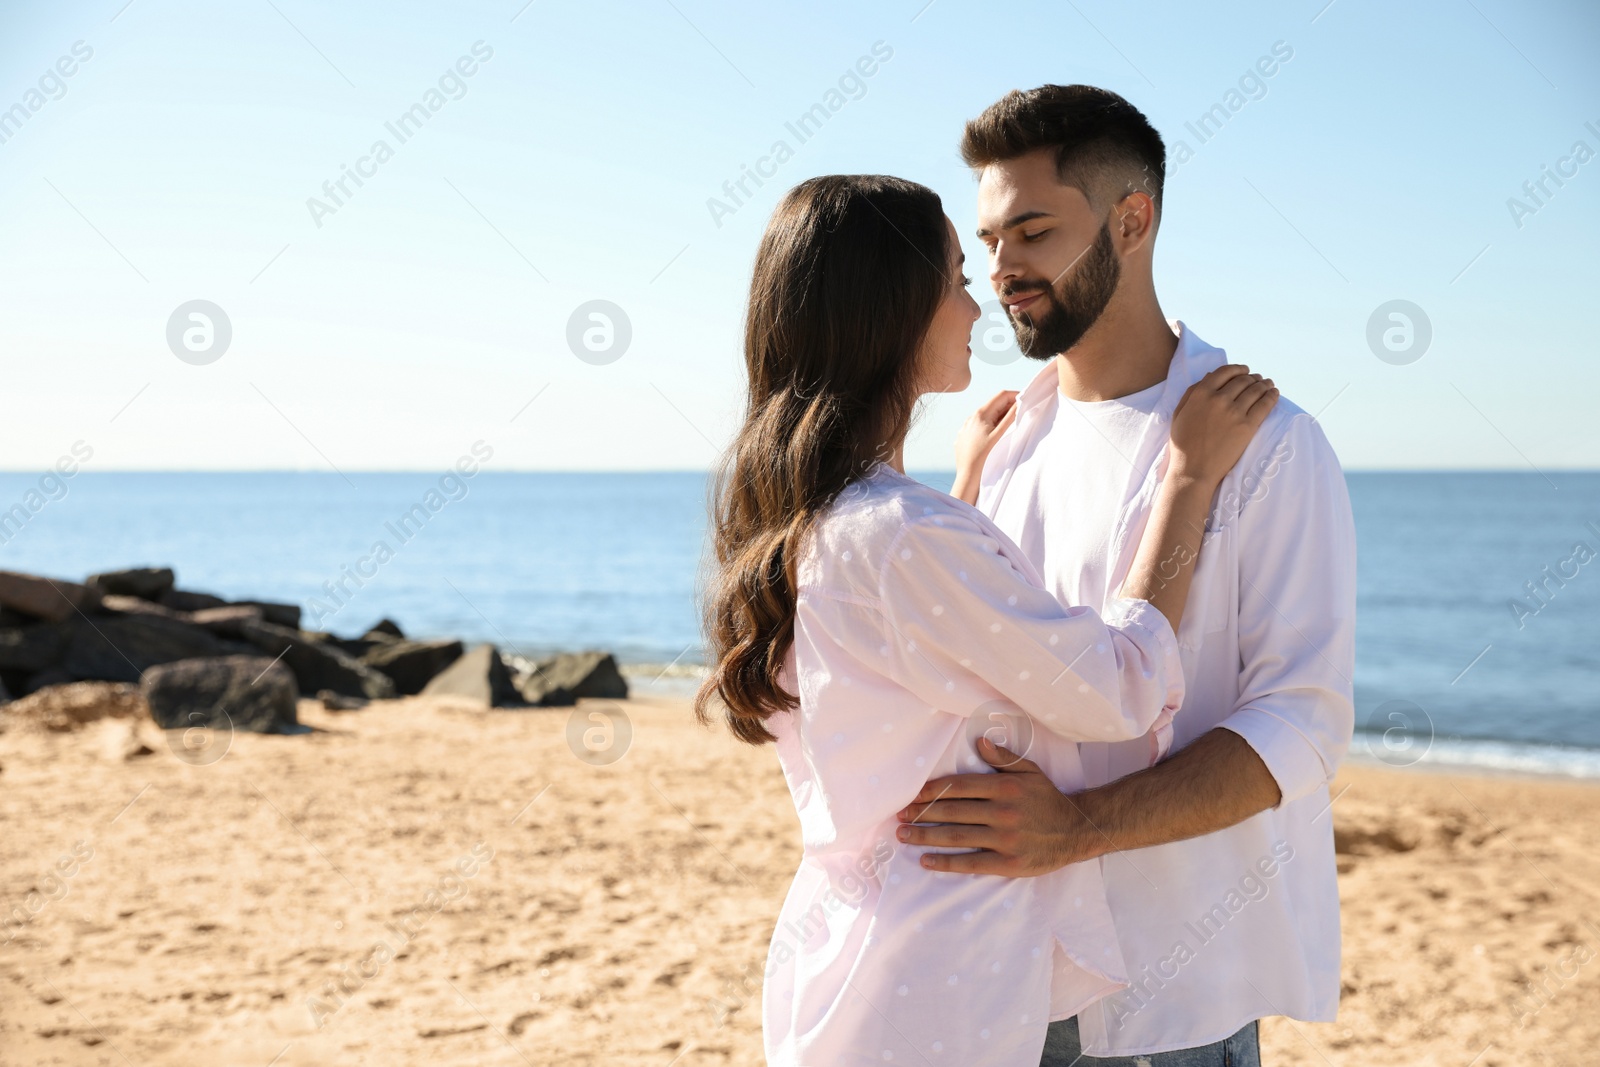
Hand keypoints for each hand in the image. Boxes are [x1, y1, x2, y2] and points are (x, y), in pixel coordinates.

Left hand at [893, 737, 1102, 875]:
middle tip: (898, 816)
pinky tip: (926, 861)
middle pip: (953, 812)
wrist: (1077, 831)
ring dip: (926, 837)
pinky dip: (946, 863)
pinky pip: (971, 863)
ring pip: (957, 837)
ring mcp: (1005, 839)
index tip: (912, 795)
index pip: (959, 787)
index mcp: (1004, 787)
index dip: (932, 792)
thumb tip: (979, 742)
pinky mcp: (1009, 863)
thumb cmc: (1048, 799)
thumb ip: (1003, 758)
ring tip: (903, 835)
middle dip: (921, 814)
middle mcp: (1003, 812)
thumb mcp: (1030, 771)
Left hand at [951, 390, 1017, 504]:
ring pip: (989, 416)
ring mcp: (967, 427)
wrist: (967, 477)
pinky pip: (981, 427)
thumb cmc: (984, 458)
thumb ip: (1011, 417)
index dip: (1016, 396)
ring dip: (1001, 417)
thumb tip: (1020, 402)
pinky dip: (992, 427)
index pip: (1002, 396)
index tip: (1027, 402)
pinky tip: (998, 437)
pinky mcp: (965, 438)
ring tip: (1012, 427)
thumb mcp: (1000, 435)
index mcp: (980, 414)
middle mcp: (971, 418)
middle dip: (1010, 407)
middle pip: (995, 405)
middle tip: (1023, 414)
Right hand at [1168, 364, 1277, 483]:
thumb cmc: (1183, 444)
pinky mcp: (1247, 426)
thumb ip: (1192, 393)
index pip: (1224, 372)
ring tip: (1268, 384)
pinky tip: (1274, 393)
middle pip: (1242, 380)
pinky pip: (1264, 405)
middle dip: (1252, 377)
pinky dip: (1272, 396)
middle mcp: (1218, 399)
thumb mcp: (1180, 413)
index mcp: (1201, 394)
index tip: (1245, 370)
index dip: (1238, 369)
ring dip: (1264, 384)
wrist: (1193, 470)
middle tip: (1259, 379)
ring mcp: (1234, 412)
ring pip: (1255, 390)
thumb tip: (1209, 376)